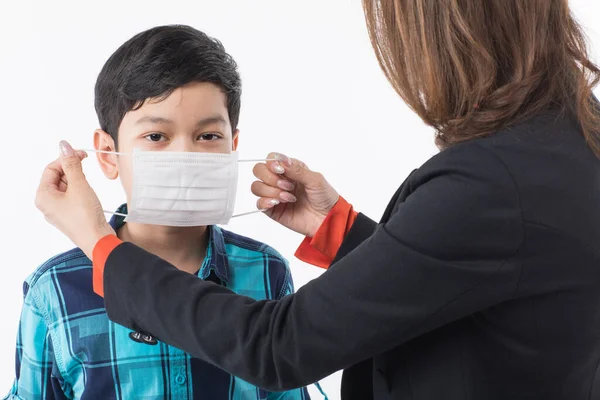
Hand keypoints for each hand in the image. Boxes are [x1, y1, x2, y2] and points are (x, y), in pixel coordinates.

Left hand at [35, 140, 114, 258]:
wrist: (97, 240)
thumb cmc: (85, 217)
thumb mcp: (79, 185)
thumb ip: (72, 164)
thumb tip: (64, 146)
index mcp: (43, 196)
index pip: (51, 169)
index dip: (66, 159)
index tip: (81, 154)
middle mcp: (47, 204)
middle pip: (57, 177)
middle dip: (72, 170)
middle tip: (86, 167)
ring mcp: (58, 211)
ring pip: (66, 187)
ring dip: (77, 181)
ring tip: (88, 186)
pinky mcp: (69, 215)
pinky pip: (71, 197)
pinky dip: (80, 191)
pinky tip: (89, 194)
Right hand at [252, 153, 339, 236]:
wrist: (328, 220)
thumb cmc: (325, 198)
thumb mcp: (315, 179)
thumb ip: (297, 169)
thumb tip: (282, 161)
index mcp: (290, 169)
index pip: (271, 159)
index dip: (272, 163)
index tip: (280, 170)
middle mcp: (280, 180)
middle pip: (259, 170)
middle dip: (270, 177)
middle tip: (287, 186)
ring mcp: (275, 195)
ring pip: (256, 187)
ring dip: (271, 191)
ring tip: (289, 198)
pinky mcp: (273, 210)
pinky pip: (259, 203)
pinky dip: (265, 201)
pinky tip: (278, 203)